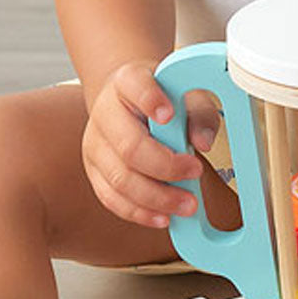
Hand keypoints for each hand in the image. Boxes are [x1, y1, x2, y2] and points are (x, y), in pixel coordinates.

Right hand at [83, 61, 220, 227]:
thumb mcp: (189, 97)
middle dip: (166, 167)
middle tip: (196, 173)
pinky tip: (163, 217)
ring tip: (187, 205)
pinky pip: (111, 198)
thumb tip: (203, 143)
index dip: (150, 99)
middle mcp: (104, 112)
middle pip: (129, 145)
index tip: (169, 115)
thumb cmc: (165, 100)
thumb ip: (200, 115)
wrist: (131, 103)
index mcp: (127, 81)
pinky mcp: (94, 170)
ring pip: (120, 178)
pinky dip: (139, 212)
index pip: (134, 85)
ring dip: (157, 198)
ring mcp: (95, 143)